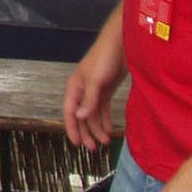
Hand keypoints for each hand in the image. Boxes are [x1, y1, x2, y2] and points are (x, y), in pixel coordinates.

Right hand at [62, 29, 123, 149]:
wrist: (122, 43)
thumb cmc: (105, 57)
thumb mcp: (95, 80)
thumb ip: (88, 100)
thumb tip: (80, 117)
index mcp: (75, 87)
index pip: (70, 112)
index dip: (72, 128)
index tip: (77, 144)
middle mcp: (83, 90)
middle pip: (82, 116)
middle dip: (87, 133)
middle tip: (93, 148)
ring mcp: (95, 90)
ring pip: (93, 114)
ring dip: (98, 128)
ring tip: (106, 141)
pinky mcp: (107, 89)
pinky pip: (103, 108)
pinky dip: (105, 119)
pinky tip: (110, 128)